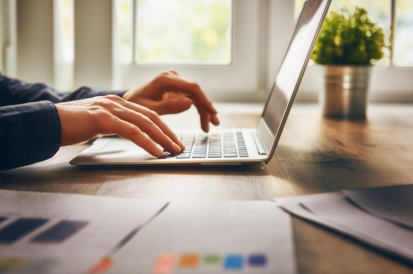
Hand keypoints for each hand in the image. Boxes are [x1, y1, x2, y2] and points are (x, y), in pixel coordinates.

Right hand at [56, 95, 184, 156]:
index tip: (174, 140)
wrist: (46, 122)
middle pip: (152, 117)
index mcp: (117, 103)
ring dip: (163, 139)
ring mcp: (110, 109)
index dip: (164, 128)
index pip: (148, 114)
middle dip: (169, 133)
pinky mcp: (103, 119)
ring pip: (145, 123)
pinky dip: (147, 142)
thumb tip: (130, 136)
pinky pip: (132, 131)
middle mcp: (116, 103)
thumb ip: (114, 125)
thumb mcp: (97, 123)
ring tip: (174, 151)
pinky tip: (157, 152)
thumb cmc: (70, 125)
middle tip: (180, 147)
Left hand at [122, 70, 219, 131]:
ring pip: (195, 96)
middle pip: (196, 92)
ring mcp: (176, 82)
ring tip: (209, 127)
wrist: (129, 101)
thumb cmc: (136, 105)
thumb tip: (190, 103)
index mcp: (165, 79)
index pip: (192, 87)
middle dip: (206, 108)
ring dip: (204, 110)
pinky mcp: (177, 88)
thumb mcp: (150, 110)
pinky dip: (198, 109)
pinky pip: (191, 98)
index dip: (204, 100)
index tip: (213, 112)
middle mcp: (173, 77)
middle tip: (213, 124)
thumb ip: (169, 107)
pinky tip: (204, 121)